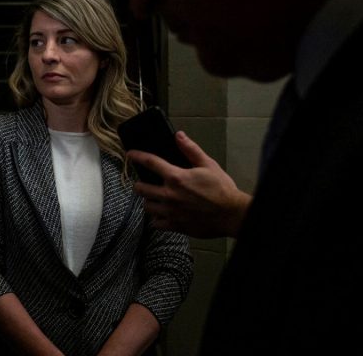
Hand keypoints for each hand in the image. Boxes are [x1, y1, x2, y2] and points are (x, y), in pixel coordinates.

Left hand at [129, 130, 251, 237]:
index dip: (137, 156)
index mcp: (176, 177)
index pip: (150, 162)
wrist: (232, 215)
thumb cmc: (222, 190)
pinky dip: (156, 219)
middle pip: (141, 188)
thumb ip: (191, 150)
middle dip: (139, 184)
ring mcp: (170, 212)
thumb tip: (178, 136)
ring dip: (148, 201)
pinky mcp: (175, 225)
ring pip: (147, 206)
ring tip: (153, 198)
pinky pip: (156, 223)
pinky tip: (161, 215)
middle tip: (143, 182)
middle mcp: (169, 195)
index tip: (130, 154)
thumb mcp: (208, 165)